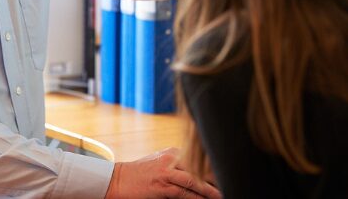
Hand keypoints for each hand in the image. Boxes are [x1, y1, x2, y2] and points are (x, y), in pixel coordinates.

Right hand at [104, 147, 220, 198]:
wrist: (116, 180)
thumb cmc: (138, 174)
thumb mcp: (158, 163)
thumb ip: (176, 165)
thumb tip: (195, 172)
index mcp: (173, 152)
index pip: (199, 158)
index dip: (214, 166)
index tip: (228, 170)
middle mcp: (172, 159)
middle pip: (200, 167)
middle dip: (215, 176)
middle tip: (231, 181)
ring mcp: (167, 172)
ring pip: (195, 181)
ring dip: (210, 190)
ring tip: (223, 194)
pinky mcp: (162, 186)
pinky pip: (184, 193)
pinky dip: (197, 197)